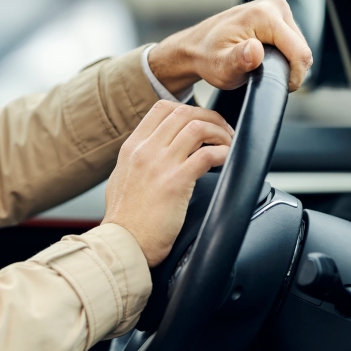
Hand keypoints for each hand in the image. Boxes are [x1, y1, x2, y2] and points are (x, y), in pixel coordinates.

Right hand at [103, 101, 232, 265]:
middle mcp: (145, 150)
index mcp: (132, 146)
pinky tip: (226, 159)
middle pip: (184, 113)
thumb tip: (155, 150)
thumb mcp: (122, 177)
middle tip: (224, 132)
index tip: (203, 121)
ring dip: (220, 133)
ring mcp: (160, 164)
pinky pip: (207, 155)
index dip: (189, 109)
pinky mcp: (176, 183)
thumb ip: (138, 159)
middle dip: (211, 117)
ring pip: (197, 128)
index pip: (163, 108)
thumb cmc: (125, 218)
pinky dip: (223, 152)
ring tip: (228, 144)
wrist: (123, 243)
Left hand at [146, 0, 313, 94]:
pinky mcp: (278, 13)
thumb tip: (255, 50)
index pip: (300, 53)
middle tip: (262, 76)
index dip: (293, 77)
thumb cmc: (207, 58)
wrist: (196, 46)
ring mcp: (277, 6)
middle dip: (288, 68)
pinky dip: (283, 53)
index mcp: (264, 15)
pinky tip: (264, 57)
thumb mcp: (220, 67)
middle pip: (302, 48)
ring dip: (285, 61)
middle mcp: (274, 4)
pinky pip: (293, 41)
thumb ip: (238, 60)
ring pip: (299, 45)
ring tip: (260, 66)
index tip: (277, 87)